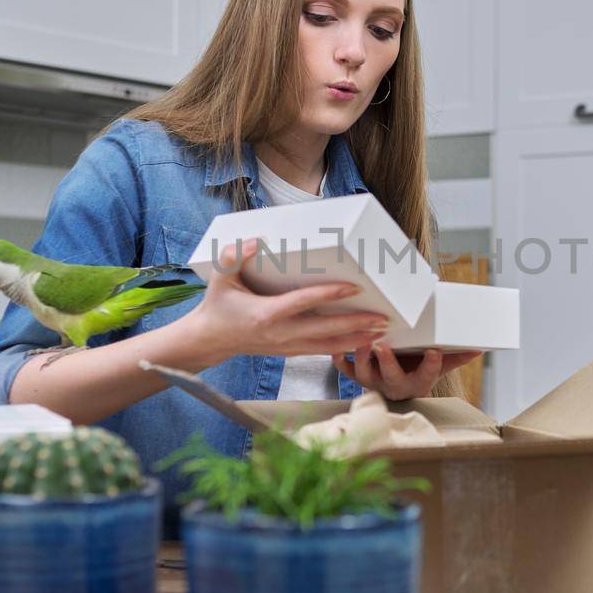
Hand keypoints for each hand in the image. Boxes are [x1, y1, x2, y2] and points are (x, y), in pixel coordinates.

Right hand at [183, 238, 389, 361]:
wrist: (210, 340)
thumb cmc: (217, 306)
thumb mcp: (220, 279)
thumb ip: (234, 257)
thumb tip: (255, 241)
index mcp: (266, 314)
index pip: (305, 302)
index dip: (330, 294)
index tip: (354, 288)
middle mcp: (281, 333)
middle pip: (326, 330)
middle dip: (356, 324)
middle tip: (382, 317)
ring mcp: (287, 346)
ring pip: (328, 346)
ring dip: (357, 339)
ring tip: (381, 332)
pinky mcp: (290, 351)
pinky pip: (322, 351)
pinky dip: (344, 348)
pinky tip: (362, 341)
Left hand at [333, 343, 481, 401]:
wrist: (399, 387)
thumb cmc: (419, 371)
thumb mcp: (440, 367)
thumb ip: (456, 357)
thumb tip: (479, 348)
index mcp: (417, 382)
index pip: (426, 375)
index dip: (430, 365)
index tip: (434, 352)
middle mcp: (393, 384)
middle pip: (390, 376)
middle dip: (386, 362)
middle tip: (383, 346)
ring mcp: (373, 380)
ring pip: (363, 374)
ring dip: (360, 358)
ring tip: (361, 341)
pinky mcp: (357, 374)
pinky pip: (345, 370)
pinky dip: (339, 360)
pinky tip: (337, 348)